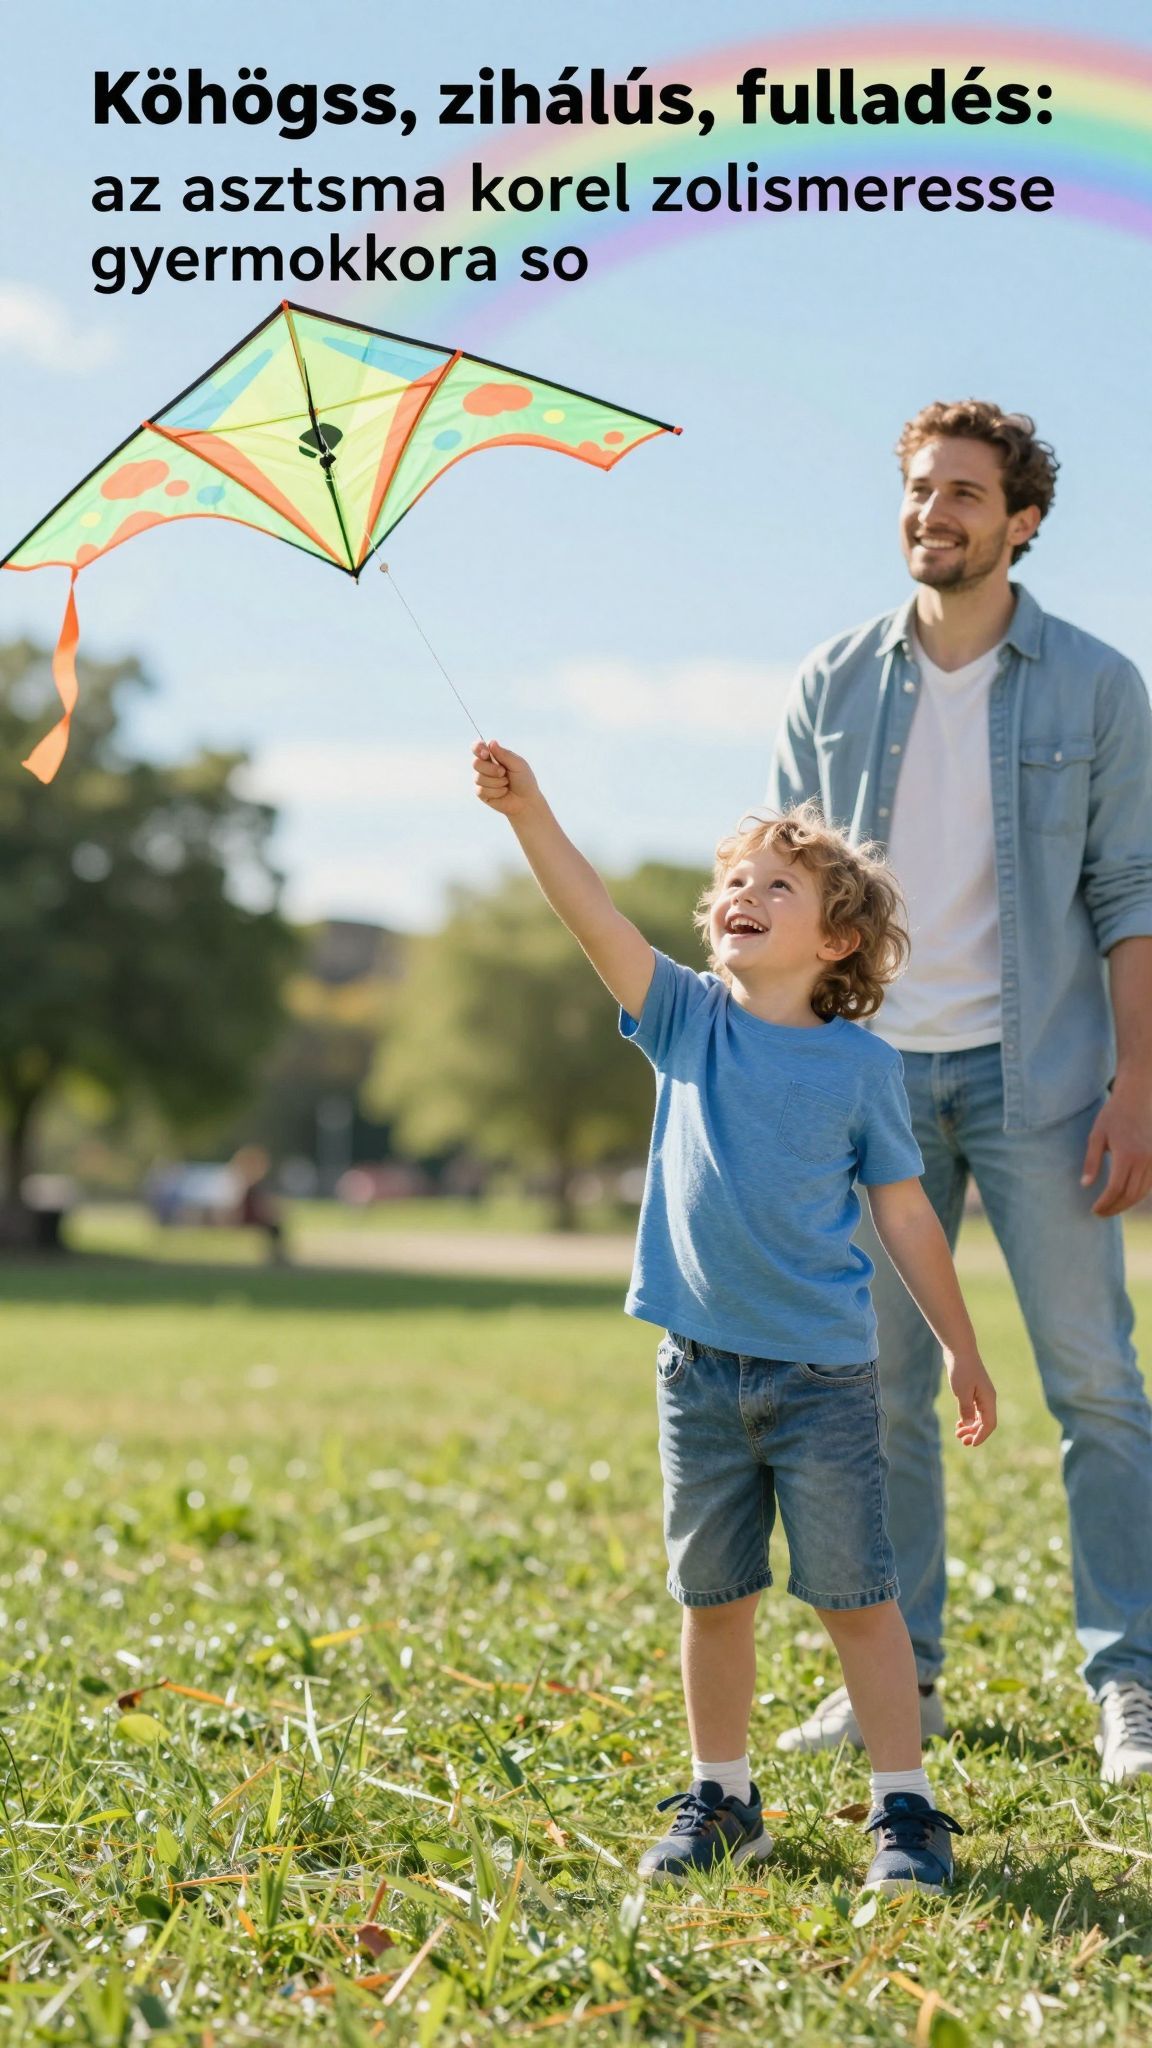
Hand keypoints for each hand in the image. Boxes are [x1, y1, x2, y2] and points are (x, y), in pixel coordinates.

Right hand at [473, 738, 541, 818]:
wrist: (526, 801)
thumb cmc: (524, 780)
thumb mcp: (518, 764)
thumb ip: (504, 754)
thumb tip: (491, 742)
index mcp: (494, 756)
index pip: (478, 747)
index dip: (478, 748)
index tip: (486, 753)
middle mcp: (485, 767)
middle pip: (476, 763)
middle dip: (491, 769)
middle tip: (504, 773)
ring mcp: (482, 780)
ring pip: (478, 778)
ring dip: (496, 782)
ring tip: (506, 784)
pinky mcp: (481, 793)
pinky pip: (481, 790)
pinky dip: (496, 791)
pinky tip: (503, 792)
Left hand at [946, 1349, 996, 1447]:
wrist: (959, 1350)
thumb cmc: (961, 1369)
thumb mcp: (962, 1391)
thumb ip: (966, 1409)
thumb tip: (970, 1424)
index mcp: (988, 1399)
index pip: (989, 1424)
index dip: (982, 1436)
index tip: (972, 1444)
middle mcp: (987, 1398)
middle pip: (985, 1422)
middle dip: (975, 1434)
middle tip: (962, 1441)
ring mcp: (981, 1395)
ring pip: (979, 1417)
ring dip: (970, 1427)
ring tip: (958, 1434)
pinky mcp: (973, 1391)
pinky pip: (974, 1410)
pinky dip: (968, 1418)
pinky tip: (959, 1423)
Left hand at [1081, 1081, 1151, 1216]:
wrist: (1139, 1097)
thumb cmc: (1114, 1115)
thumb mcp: (1096, 1135)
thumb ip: (1092, 1162)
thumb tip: (1086, 1185)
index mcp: (1127, 1154)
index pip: (1116, 1189)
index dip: (1105, 1203)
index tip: (1094, 1210)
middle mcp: (1144, 1160)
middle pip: (1130, 1195)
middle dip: (1115, 1208)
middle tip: (1101, 1213)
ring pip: (1142, 1192)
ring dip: (1126, 1204)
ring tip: (1111, 1207)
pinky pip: (1149, 1184)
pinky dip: (1138, 1194)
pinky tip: (1124, 1197)